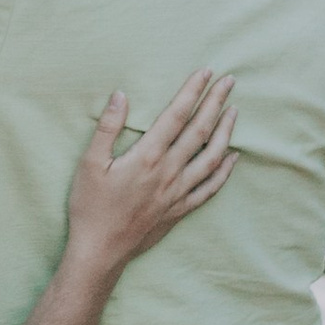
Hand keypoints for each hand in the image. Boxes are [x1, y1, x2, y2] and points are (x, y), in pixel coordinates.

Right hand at [63, 70, 236, 277]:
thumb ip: (107, 128)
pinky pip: (210, 188)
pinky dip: (224, 171)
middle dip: (215, 102)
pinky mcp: (181, 209)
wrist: (101, 251)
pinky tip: (233, 157)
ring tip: (234, 111)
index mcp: (147, 156)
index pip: (176, 115)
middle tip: (229, 81)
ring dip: (226, 132)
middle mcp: (169, 172)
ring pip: (212, 157)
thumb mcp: (89, 163)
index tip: (205, 73)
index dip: (192, 91)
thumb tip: (121, 95)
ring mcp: (178, 192)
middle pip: (200, 130)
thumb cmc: (91, 207)